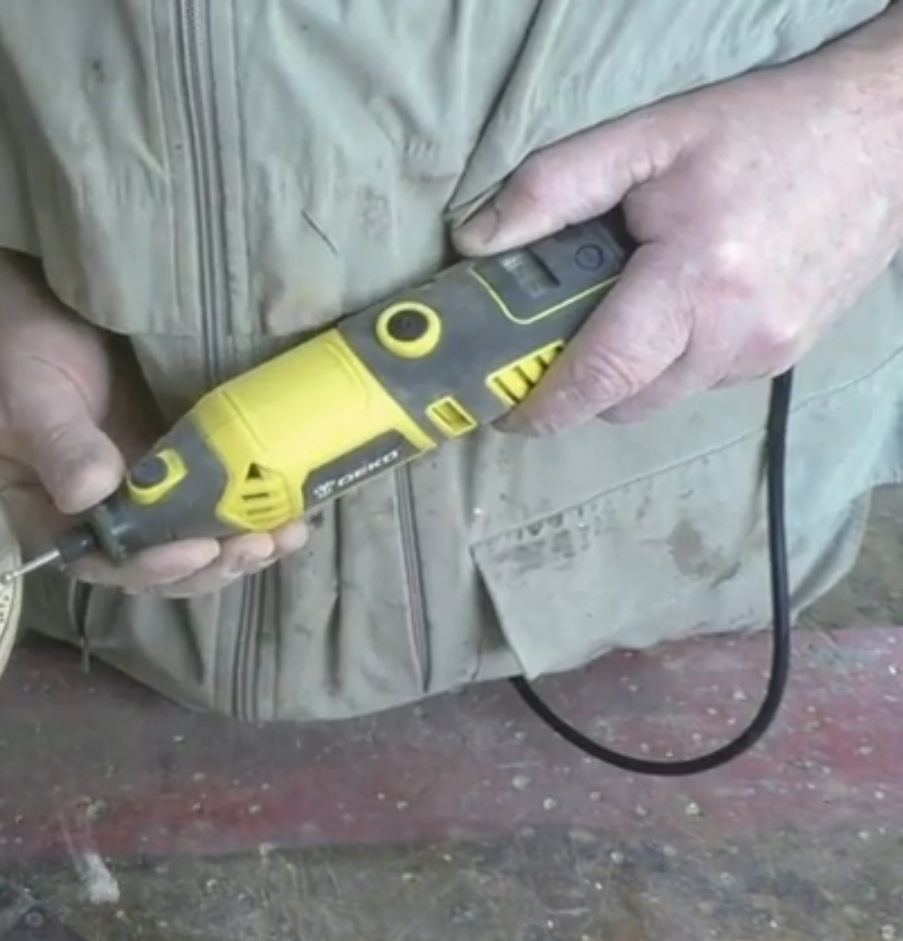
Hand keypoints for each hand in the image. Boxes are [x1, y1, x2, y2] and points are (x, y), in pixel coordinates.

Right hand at [0, 268, 308, 596]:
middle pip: (155, 566)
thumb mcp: (27, 398)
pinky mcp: (172, 461)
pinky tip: (290, 509)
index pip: (102, 564)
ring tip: (285, 535)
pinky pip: (209, 500)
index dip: (150, 569)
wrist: (32, 302)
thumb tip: (95, 494)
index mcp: (49, 517)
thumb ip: (60, 446)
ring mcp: (137, 492)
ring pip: (189, 542)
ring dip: (236, 547)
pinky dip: (246, 511)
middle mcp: (96, 517)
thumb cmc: (12, 353)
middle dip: (208, 564)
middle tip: (254, 546)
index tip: (195, 552)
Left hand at [452, 43, 902, 433]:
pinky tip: (679, 300)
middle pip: (627, 401)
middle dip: (580, 384)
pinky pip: (705, 379)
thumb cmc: (763, 130)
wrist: (883, 134)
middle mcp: (739, 332)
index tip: (502, 412)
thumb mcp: (647, 138)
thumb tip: (476, 240)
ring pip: (666, 396)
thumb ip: (552, 188)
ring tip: (624, 303)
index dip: (545, 405)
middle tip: (546, 342)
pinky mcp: (790, 355)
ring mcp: (770, 351)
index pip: (604, 374)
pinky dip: (676, 357)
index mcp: (698, 280)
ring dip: (631, 370)